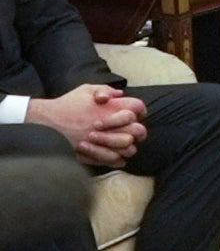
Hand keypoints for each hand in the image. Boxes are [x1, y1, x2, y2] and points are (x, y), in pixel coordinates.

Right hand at [26, 84, 148, 167]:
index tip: (134, 114)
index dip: (139, 111)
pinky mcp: (98, 155)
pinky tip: (113, 152)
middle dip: (137, 130)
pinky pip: (118, 161)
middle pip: (139, 131)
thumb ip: (105, 90)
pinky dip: (118, 158)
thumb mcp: (85, 90)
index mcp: (112, 107)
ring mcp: (106, 142)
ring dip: (128, 145)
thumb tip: (120, 94)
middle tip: (129, 130)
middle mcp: (113, 125)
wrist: (48, 123)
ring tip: (120, 143)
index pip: (138, 108)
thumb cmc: (67, 105)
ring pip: (130, 148)